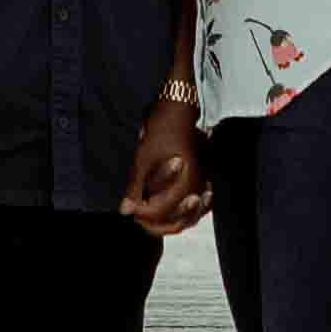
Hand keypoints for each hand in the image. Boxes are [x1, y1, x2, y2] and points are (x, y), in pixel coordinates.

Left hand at [119, 89, 209, 236]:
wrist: (180, 107)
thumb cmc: (162, 128)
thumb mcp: (142, 157)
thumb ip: (135, 186)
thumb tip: (125, 210)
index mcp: (182, 184)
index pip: (159, 213)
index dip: (141, 213)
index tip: (129, 207)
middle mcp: (197, 187)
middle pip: (177, 222)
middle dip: (155, 224)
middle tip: (139, 218)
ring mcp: (203, 183)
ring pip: (189, 217)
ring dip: (171, 221)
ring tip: (154, 220)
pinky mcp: (205, 177)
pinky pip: (198, 205)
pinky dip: (185, 213)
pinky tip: (174, 209)